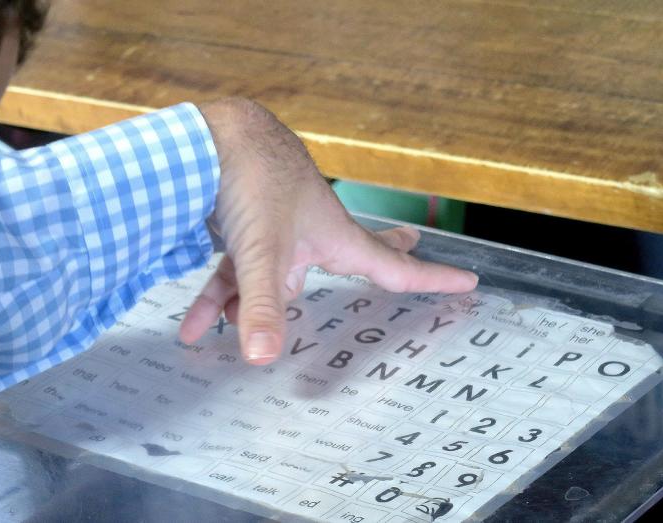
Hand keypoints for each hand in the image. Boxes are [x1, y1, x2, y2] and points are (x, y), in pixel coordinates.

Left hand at [179, 98, 477, 363]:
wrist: (208, 135)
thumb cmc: (252, 181)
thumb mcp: (261, 252)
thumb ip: (261, 307)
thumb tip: (261, 358)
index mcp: (333, 235)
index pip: (392, 266)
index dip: (430, 277)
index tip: (468, 279)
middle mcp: (308, 230)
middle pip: (343, 258)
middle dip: (371, 262)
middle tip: (410, 242)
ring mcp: (275, 225)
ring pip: (268, 275)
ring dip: (246, 306)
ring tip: (223, 328)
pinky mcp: (240, 222)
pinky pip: (231, 269)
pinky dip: (215, 297)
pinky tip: (194, 326)